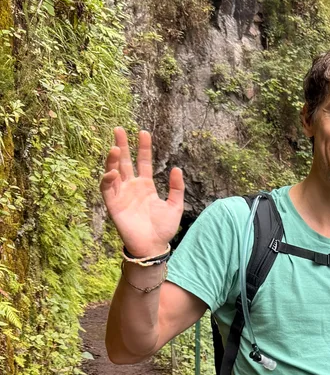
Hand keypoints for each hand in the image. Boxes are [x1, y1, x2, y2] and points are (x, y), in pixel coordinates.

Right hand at [100, 128, 183, 257]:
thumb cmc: (164, 229)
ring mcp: (121, 195)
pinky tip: (113, 171)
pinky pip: (107, 189)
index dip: (143, 147)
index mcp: (145, 186)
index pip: (142, 161)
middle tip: (118, 129)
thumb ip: (176, 188)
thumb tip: (176, 168)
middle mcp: (131, 187)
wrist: (153, 246)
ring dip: (112, 159)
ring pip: (113, 172)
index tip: (143, 132)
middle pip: (124, 161)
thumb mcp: (175, 206)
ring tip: (114, 146)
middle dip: (121, 145)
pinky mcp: (113, 205)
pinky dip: (108, 179)